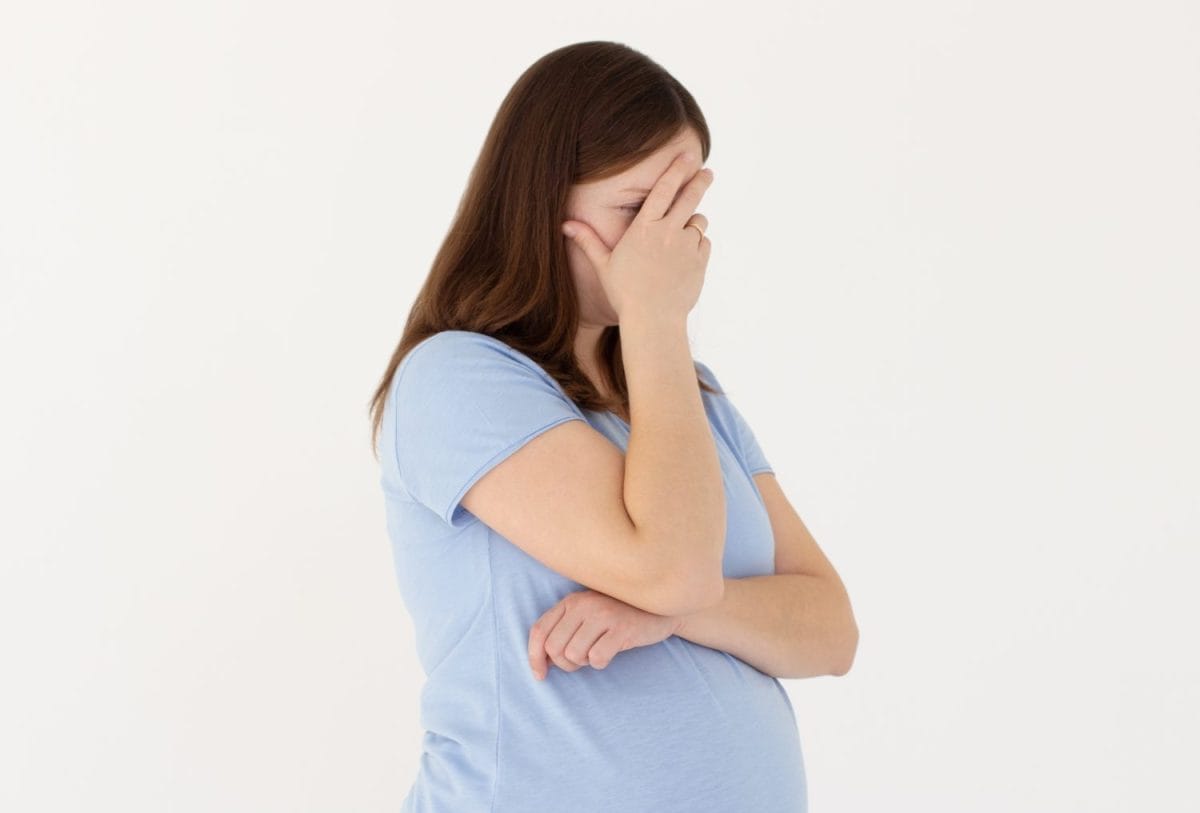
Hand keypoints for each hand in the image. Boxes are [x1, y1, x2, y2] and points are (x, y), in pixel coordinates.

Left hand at [527, 588, 683, 679]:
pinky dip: (601, 662)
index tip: (540, 675)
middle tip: (582, 660)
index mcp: (570, 601)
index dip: (534, 658)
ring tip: (598, 651)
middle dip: (565, 663)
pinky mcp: (621, 629)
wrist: (659, 608)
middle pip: (554, 648)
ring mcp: (603, 615)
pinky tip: (611, 652)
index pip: (538, 631)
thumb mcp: (587, 616)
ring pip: (574, 655)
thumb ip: (564, 630)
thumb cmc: (618, 617)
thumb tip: (542, 662)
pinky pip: (597, 658)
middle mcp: (583, 605)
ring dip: (585, 662)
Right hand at [561, 152, 712, 321]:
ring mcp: (687, 246)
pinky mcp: (700, 262)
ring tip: (679, 239)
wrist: (653, 320)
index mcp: (644, 228)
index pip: (664, 189)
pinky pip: (703, 243)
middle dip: (700, 181)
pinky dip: (697, 245)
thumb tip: (565, 224)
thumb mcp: (604, 265)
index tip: (688, 156)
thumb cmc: (625, 294)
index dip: (677, 170)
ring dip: (692, 223)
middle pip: (690, 197)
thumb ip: (587, 240)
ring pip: (698, 222)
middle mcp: (668, 232)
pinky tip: (684, 259)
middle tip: (707, 171)